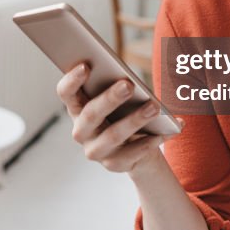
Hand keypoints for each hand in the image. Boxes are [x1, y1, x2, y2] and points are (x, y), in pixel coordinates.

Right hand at [56, 63, 178, 173]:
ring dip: (135, 120)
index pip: (66, 93)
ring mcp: (95, 150)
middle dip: (110, 98)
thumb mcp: (117, 98)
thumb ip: (115, 85)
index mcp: (76, 108)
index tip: (86, 66)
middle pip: (91, 114)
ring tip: (154, 106)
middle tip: (128, 85)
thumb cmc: (124, 111)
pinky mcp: (113, 164)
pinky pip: (132, 153)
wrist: (136, 146)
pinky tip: (164, 131)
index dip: (72, 80)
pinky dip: (149, 141)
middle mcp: (81, 131)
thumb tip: (128, 80)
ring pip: (113, 135)